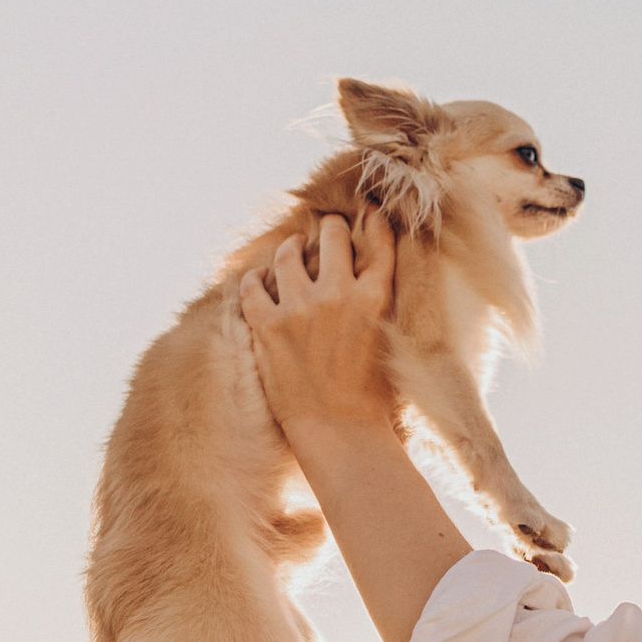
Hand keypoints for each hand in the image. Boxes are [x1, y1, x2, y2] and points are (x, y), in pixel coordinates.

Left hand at [238, 211, 398, 436]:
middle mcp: (338, 293)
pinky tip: (260, 279)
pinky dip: (256, 278)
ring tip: (292, 250)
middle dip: (330, 229)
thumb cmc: (372, 394)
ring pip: (289, 253)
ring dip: (291, 248)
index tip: (368, 210)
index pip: (379, 241)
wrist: (341, 431)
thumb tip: (368, 272)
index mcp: (376, 296)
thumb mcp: (388, 337)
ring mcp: (299, 308)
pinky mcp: (267, 326)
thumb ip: (377, 300)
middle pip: (332, 235)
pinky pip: (252, 285)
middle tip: (327, 230)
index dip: (372, 220)